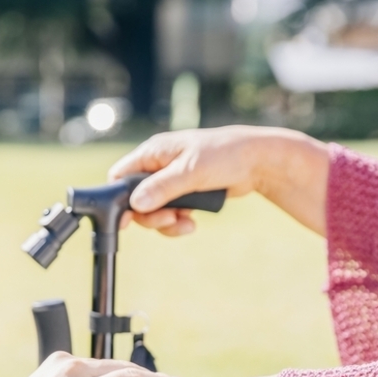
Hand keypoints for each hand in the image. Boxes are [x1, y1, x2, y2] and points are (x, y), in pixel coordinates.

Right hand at [109, 126, 328, 237]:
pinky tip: (192, 223)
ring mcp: (171, 181)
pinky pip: (170, 214)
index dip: (119, 199)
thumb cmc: (225, 155)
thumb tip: (136, 203)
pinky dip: (178, 223)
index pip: (121, 176)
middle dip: (151, 216)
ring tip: (186, 224)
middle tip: (170, 220)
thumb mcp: (191, 171)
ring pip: (153, 211)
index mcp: (153, 153)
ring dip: (167, 222)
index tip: (127, 219)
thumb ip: (162, 188)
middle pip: (136, 200)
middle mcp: (158, 166)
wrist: (258, 162)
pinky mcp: (184, 194)